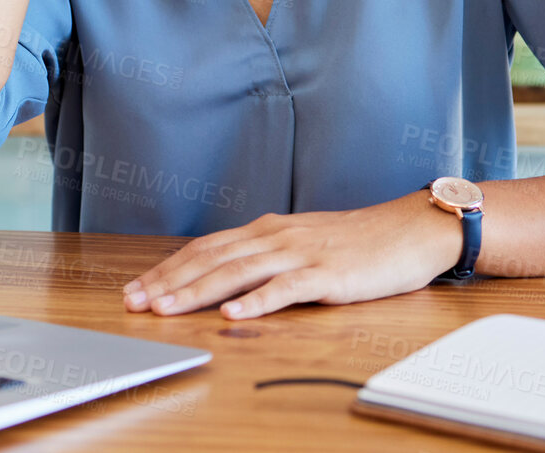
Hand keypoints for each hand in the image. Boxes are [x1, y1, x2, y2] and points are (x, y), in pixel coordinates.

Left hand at [122, 193, 464, 319]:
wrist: (409, 230)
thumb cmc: (355, 242)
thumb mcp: (300, 243)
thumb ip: (264, 256)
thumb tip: (224, 277)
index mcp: (266, 230)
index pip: (205, 249)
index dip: (168, 269)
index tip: (137, 288)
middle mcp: (276, 237)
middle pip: (211, 259)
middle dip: (169, 282)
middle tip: (135, 302)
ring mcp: (301, 253)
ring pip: (238, 272)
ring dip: (198, 291)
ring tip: (167, 308)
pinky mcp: (327, 274)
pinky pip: (287, 288)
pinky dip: (258, 301)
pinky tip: (234, 313)